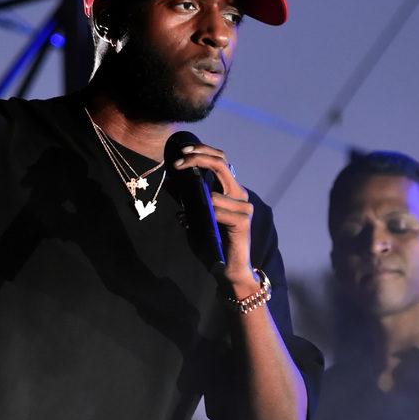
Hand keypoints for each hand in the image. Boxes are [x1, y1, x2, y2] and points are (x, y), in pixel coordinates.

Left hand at [169, 140, 256, 292]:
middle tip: (178, 162)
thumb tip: (174, 180)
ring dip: (196, 203)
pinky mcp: (243, 221)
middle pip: (221, 163)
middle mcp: (240, 194)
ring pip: (213, 193)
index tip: (182, 151)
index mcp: (231, 190)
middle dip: (197, 158)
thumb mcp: (198, 214)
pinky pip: (217, 211)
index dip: (202, 150)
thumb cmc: (212, 241)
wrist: (228, 268)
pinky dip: (204, 216)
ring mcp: (244, 207)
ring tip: (186, 217)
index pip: (220, 160)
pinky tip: (197, 224)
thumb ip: (193, 197)